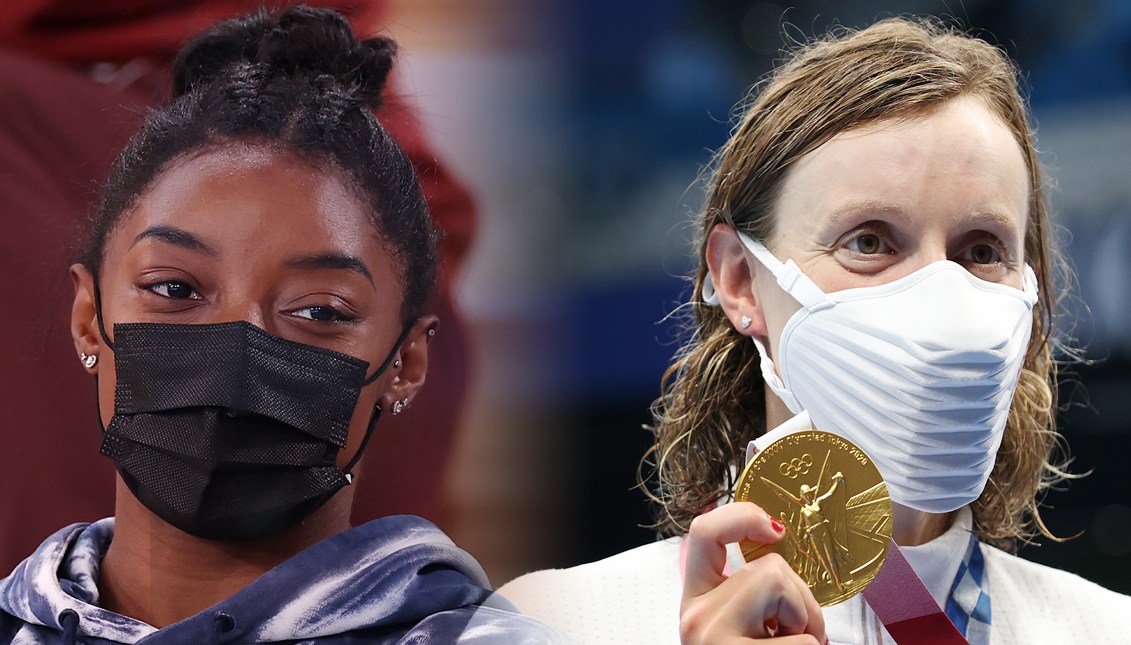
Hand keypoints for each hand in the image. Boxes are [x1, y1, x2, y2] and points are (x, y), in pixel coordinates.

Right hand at [680, 502, 825, 644]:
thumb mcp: (740, 626)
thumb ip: (752, 594)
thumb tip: (785, 560)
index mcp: (697, 600)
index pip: (704, 531)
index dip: (743, 516)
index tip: (777, 530)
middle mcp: (697, 614)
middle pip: (767, 565)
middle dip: (799, 598)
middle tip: (796, 631)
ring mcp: (712, 634)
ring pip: (780, 585)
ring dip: (805, 620)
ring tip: (791, 644)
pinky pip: (803, 637)